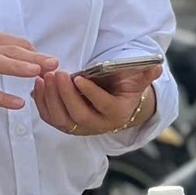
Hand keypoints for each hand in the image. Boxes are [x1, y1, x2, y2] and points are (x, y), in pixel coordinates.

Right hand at [0, 30, 57, 115]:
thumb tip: (29, 55)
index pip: (14, 42)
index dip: (34, 51)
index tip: (49, 61)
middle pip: (9, 49)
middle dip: (34, 56)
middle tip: (54, 63)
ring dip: (18, 66)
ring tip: (37, 72)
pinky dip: (2, 98)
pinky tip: (17, 104)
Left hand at [34, 64, 160, 138]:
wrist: (115, 104)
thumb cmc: (124, 89)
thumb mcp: (136, 81)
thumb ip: (144, 74)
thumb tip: (156, 66)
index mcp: (116, 113)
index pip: (103, 105)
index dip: (90, 93)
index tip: (78, 77)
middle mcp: (97, 125)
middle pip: (79, 115)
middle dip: (66, 95)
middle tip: (58, 74)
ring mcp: (79, 128)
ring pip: (62, 118)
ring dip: (51, 98)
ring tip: (46, 77)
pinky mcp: (65, 125)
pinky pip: (50, 118)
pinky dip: (42, 102)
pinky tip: (38, 84)